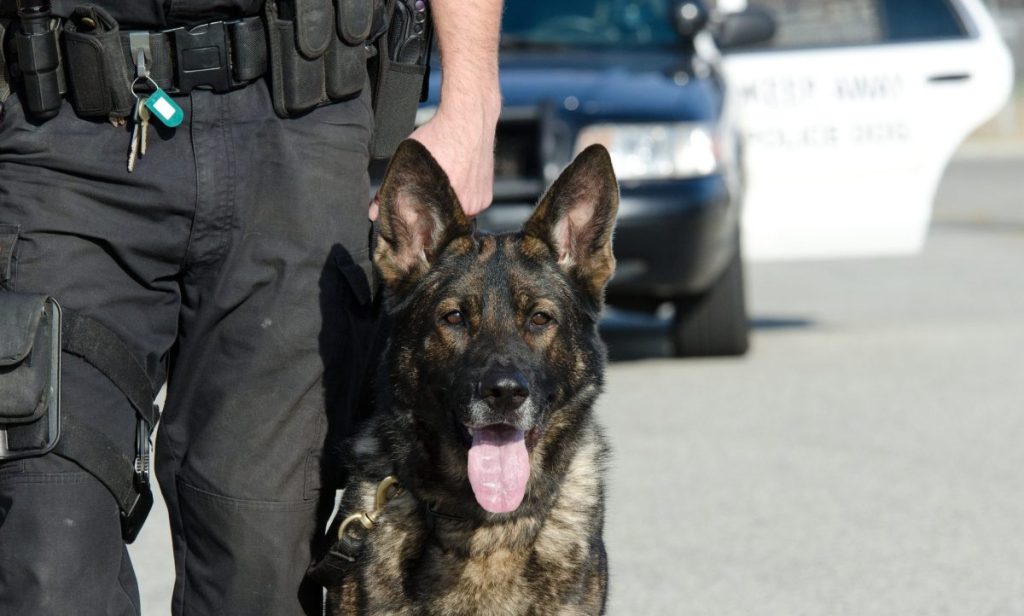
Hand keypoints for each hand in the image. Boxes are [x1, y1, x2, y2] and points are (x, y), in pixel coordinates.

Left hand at [370, 100, 498, 220]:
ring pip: (458, 215)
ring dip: (448, 206)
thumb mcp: (406, 163)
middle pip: (443, 224)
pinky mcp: (487, 197)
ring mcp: (478, 204)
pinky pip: (472, 205)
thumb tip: (373, 213)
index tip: (414, 219)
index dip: (419, 225)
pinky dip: (463, 197)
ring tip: (441, 186)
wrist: (469, 119)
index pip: (428, 229)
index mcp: (444, 207)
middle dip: (433, 215)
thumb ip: (387, 191)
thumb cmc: (437, 137)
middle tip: (427, 197)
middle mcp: (466, 209)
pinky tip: (457, 180)